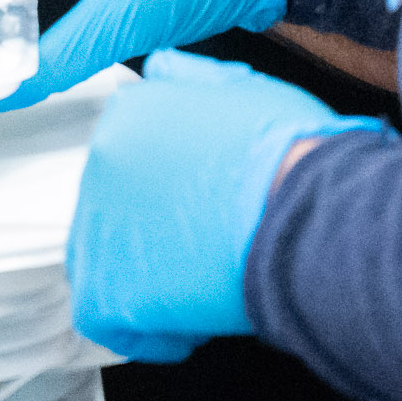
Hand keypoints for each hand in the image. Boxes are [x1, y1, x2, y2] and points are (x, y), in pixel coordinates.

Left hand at [67, 48, 393, 362]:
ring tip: (201, 288)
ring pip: (104, 263)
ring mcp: (98, 227)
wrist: (303, 211)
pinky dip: (148, 330)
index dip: (166, 192)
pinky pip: (107, 320)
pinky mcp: (107, 289)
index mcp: (130, 113)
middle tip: (205, 251)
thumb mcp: (243, 87)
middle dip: (154, 236)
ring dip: (148, 280)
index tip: (198, 209)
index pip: (126, 157)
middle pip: (112, 210)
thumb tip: (163, 70)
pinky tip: (189, 326)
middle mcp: (102, 163)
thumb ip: (191, 80)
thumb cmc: (290, 154)